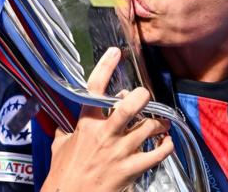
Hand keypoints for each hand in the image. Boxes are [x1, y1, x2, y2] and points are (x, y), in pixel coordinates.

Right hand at [41, 48, 173, 191]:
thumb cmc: (63, 175)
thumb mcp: (60, 147)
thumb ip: (67, 131)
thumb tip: (65, 124)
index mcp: (87, 125)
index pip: (95, 89)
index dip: (106, 67)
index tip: (116, 53)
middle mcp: (105, 135)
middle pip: (130, 106)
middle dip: (142, 96)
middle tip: (145, 96)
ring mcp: (120, 152)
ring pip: (149, 128)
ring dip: (159, 123)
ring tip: (160, 123)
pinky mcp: (132, 169)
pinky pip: (158, 153)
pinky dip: (167, 146)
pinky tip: (166, 143)